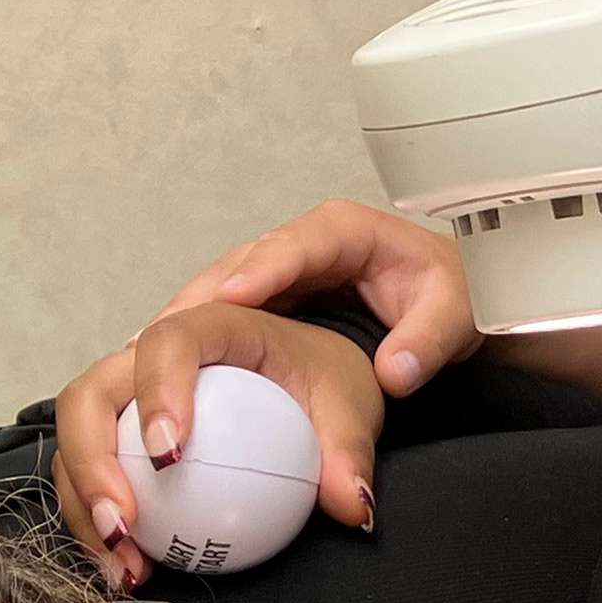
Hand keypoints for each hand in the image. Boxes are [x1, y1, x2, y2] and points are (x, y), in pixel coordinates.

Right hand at [53, 304, 382, 588]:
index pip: (168, 342)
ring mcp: (130, 396)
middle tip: (124, 527)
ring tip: (124, 565)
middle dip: (91, 461)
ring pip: (78, 439)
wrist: (311, 376)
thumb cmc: (327, 377)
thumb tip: (353, 505)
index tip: (169, 457)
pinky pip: (91, 473)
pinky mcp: (122, 434)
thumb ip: (349, 451)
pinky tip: (130, 567)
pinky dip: (97, 520)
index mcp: (216, 324)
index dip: (156, 391)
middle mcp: (156, 353)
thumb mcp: (351, 405)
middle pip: (92, 393)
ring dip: (84, 505)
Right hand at [161, 198, 480, 401]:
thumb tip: (395, 372)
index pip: (298, 244)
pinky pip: (222, 315)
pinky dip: (192, 338)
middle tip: (163, 335)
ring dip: (184, 321)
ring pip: (220, 290)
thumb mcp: (457, 312)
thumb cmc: (453, 296)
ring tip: (144, 355)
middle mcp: (302, 246)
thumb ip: (429, 339)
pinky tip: (160, 367)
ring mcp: (279, 272)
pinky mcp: (267, 301)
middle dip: (201, 299)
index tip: (234, 295)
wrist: (451, 303)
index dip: (263, 268)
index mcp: (346, 231)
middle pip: (241, 266)